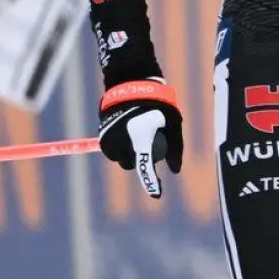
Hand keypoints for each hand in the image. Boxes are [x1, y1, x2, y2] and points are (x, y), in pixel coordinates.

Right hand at [97, 79, 182, 198]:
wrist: (132, 84)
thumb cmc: (158, 105)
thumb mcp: (173, 124)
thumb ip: (175, 149)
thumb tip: (175, 171)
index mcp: (141, 139)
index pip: (145, 167)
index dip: (151, 182)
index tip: (157, 194)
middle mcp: (123, 141)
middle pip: (129, 164)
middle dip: (137, 158)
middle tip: (147, 142)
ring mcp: (110, 139)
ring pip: (118, 158)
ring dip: (127, 153)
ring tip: (137, 133)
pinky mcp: (103, 134)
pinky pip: (111, 149)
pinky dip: (119, 146)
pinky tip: (128, 133)